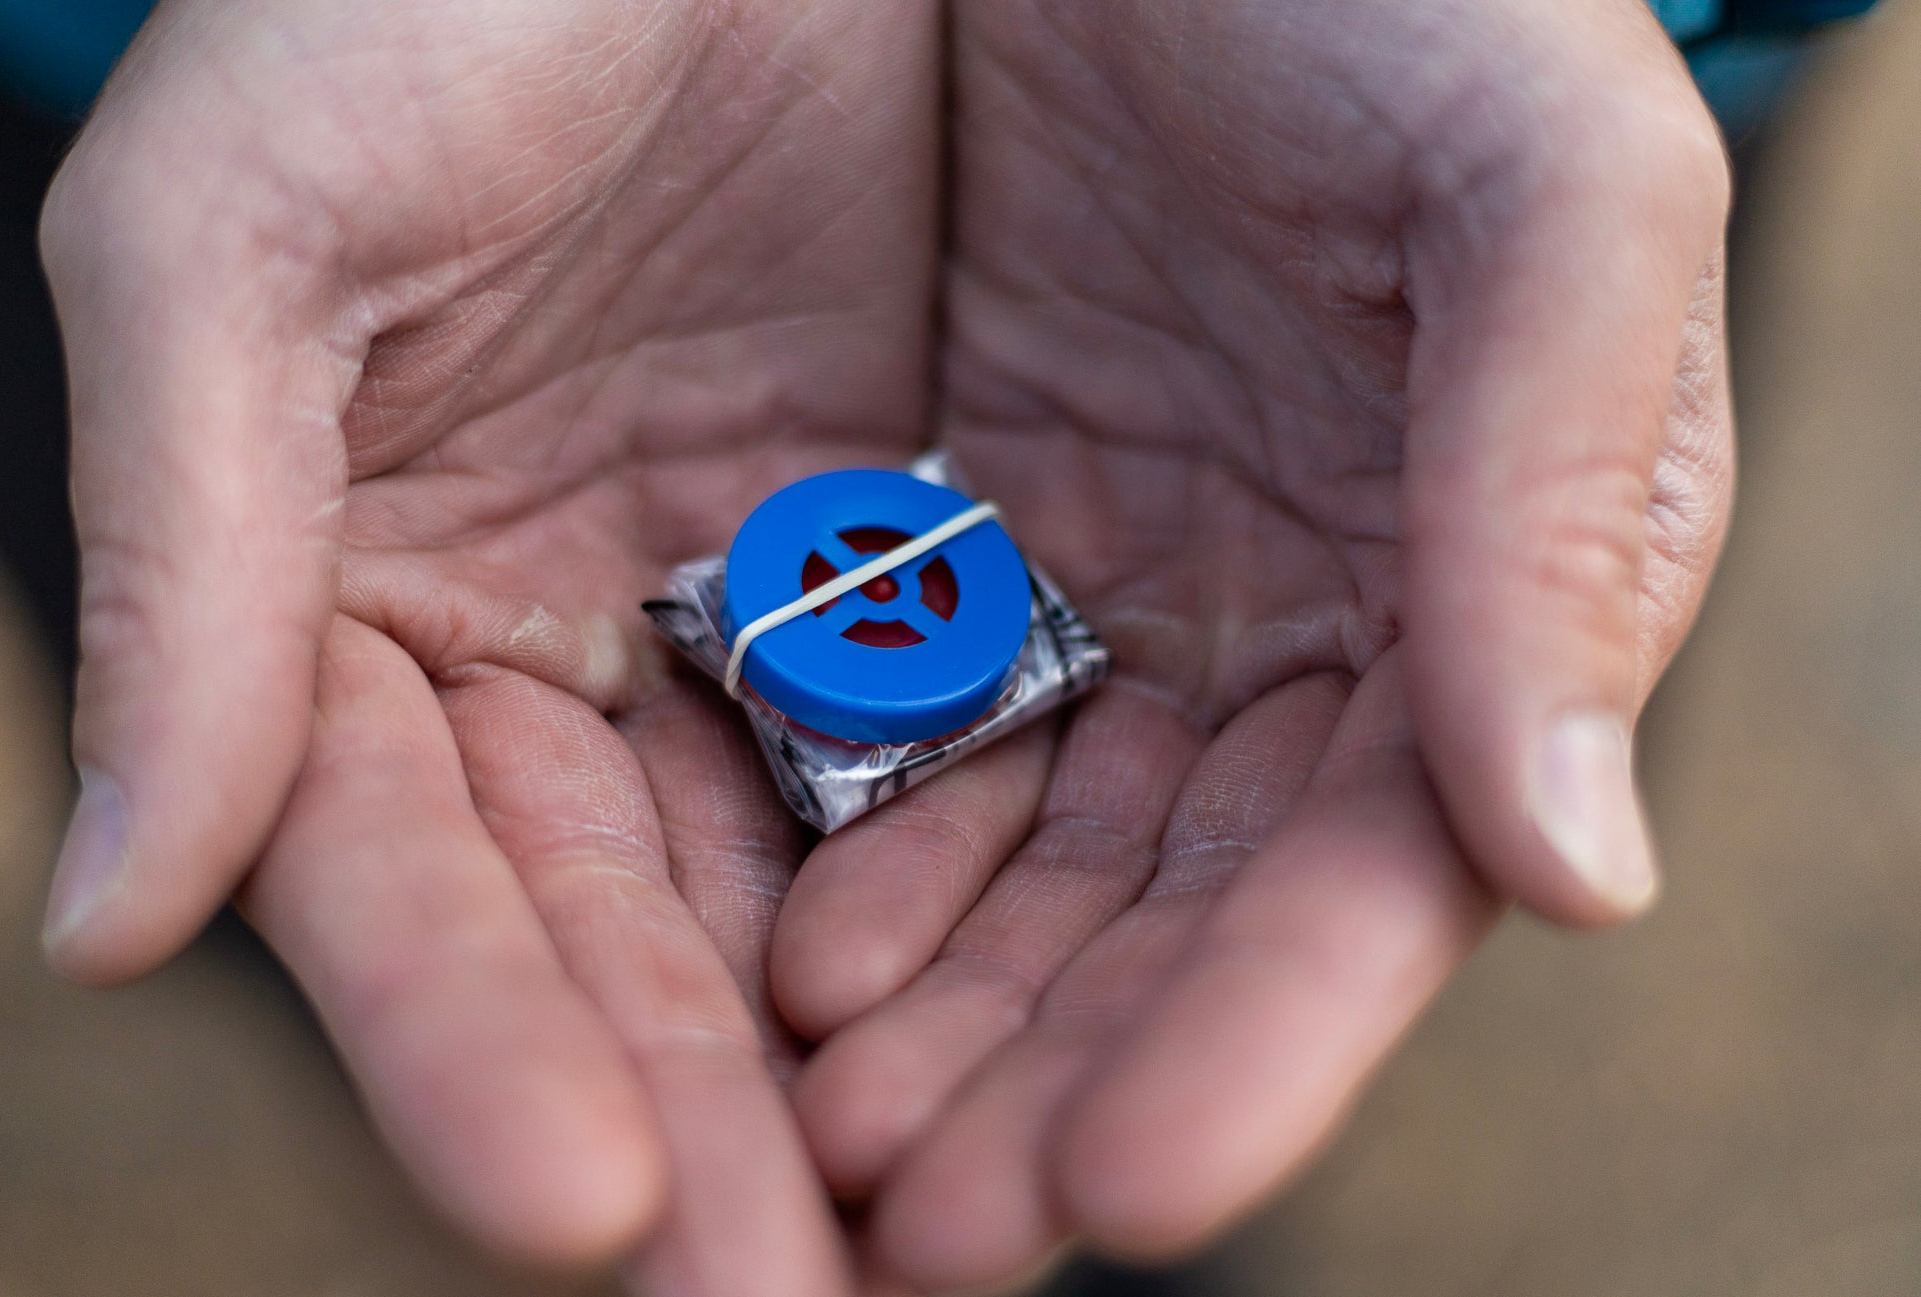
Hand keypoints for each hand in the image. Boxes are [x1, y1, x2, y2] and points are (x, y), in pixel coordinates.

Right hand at [38, 0, 942, 1289]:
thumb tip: (102, 930)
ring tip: (952, 1237)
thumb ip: (184, 572)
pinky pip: (974, 744)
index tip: (576, 1207)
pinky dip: (1004, 884)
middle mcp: (561, 639)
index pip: (404, 873)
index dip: (468, 1039)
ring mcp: (750, 605)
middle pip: (622, 931)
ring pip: (810, 877)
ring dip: (873, 1063)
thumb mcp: (235, 239)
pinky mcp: (928, 543)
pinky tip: (1058, 1024)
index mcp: (360, 593)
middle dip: (697, 1123)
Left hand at [769, 0, 1730, 1288]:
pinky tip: (765, 959)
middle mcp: (1273, 627)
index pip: (1371, 869)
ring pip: (1010, 860)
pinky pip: (870, 723)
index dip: (1264, 1036)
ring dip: (926, 1022)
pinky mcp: (933, 526)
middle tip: (923, 1239)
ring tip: (816, 1154)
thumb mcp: (1545, 187)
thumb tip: (1580, 873)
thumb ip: (1565, 500)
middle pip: (1168, 914)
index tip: (1134, 1187)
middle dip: (1056, 1085)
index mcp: (1459, 584)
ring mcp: (1094, 588)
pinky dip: (826, 850)